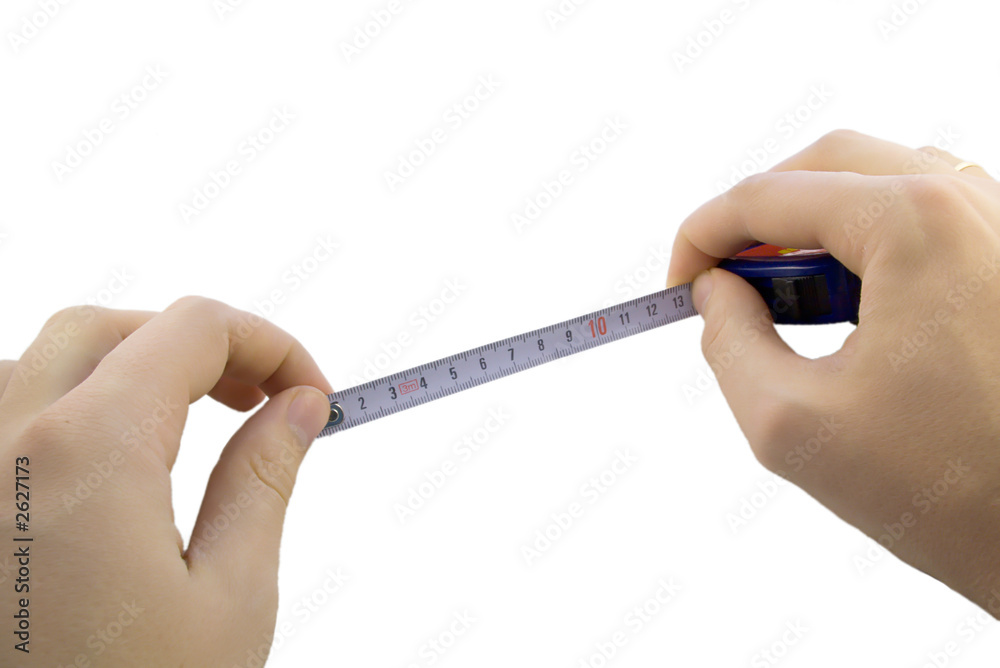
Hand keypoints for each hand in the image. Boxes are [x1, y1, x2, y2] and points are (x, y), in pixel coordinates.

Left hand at [0, 297, 332, 664]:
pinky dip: (68, 410)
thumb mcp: (228, 601)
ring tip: (192, 425)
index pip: (192, 328)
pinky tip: (112, 467)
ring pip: (43, 362)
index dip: (271, 344)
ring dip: (128, 367)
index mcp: (85, 452)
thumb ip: (264, 479)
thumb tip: (298, 406)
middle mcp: (1, 442)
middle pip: (112, 328)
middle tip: (262, 399)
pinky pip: (2, 417)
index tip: (311, 395)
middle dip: (200, 345)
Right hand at [668, 130, 999, 614]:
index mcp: (913, 225)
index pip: (767, 197)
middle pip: (824, 166)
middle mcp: (966, 201)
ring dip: (812, 225)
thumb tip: (714, 294)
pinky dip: (864, 240)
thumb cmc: (950, 488)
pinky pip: (922, 212)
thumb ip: (728, 343)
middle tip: (720, 280)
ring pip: (876, 181)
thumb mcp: (791, 424)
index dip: (701, 237)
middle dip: (755, 217)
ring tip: (781, 297)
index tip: (679, 286)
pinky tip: (847, 303)